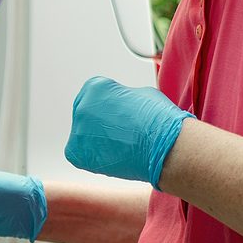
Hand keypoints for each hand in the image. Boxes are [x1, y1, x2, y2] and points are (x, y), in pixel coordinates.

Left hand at [65, 76, 192, 186]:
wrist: (165, 145)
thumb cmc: (159, 119)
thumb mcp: (141, 94)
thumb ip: (122, 98)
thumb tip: (119, 105)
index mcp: (96, 86)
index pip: (96, 96)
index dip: (111, 107)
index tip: (124, 117)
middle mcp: (82, 105)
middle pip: (86, 114)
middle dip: (101, 123)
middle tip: (121, 134)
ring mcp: (77, 130)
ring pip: (84, 136)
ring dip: (98, 140)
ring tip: (121, 146)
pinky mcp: (77, 153)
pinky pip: (81, 154)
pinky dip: (95, 157)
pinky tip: (114, 156)